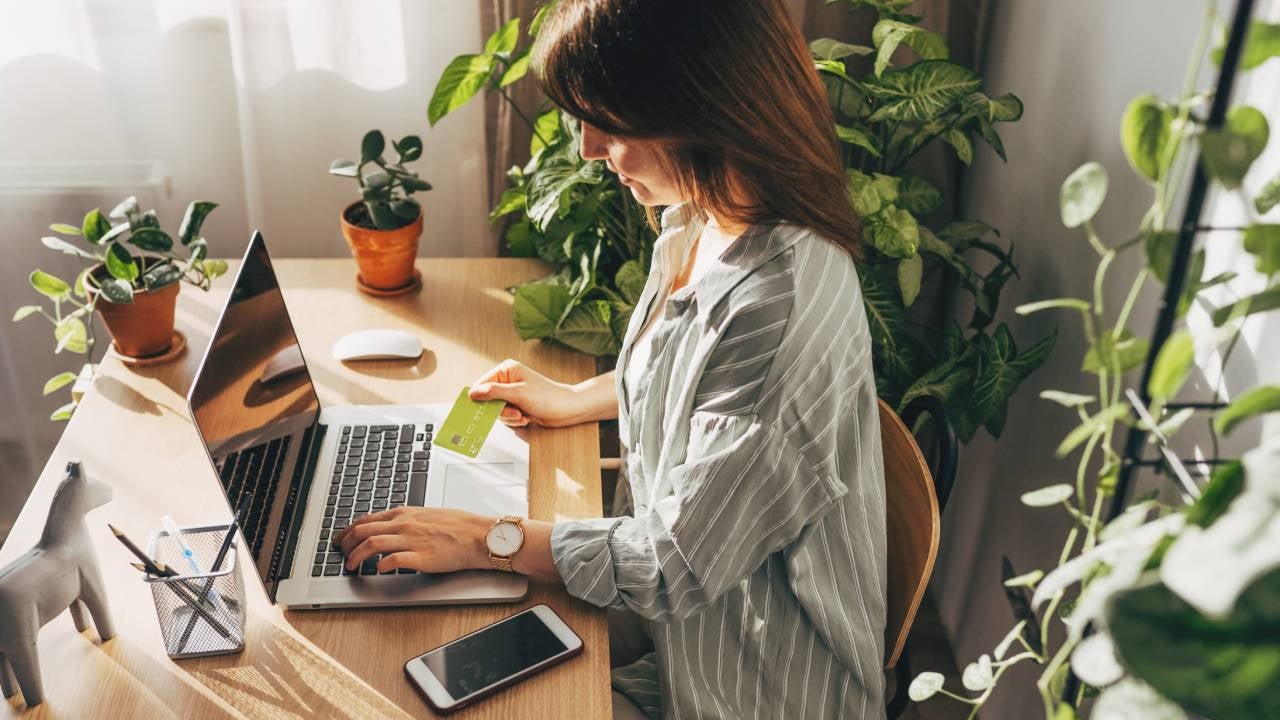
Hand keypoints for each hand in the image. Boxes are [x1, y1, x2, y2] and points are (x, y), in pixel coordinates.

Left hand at [333, 507, 489, 573]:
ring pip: (372, 543)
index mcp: (406, 513)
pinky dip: (380, 565)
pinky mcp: (421, 557)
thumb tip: (389, 525)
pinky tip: (376, 570)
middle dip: (346, 544)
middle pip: (364, 531)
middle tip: (341, 554)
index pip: (367, 520)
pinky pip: (393, 560)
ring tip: (350, 566)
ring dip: (356, 556)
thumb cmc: (458, 526)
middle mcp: (405, 524)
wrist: (479, 535)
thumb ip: (407, 519)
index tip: (341, 540)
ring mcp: (412, 540)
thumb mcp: (427, 515)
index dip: (348, 531)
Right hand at [469, 359, 587, 427]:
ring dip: (509, 416)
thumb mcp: (518, 393)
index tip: (477, 409)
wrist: (567, 409)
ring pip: (497, 410)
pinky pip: (506, 415)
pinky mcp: (517, 404)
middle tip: (513, 412)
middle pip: (488, 399)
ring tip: (523, 415)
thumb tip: (473, 392)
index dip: (479, 397)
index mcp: (507, 370)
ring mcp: (512, 393)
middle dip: (500, 410)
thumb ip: (494, 392)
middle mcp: (508, 380)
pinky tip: (526, 418)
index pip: (482, 383)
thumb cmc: (548, 397)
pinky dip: (514, 420)